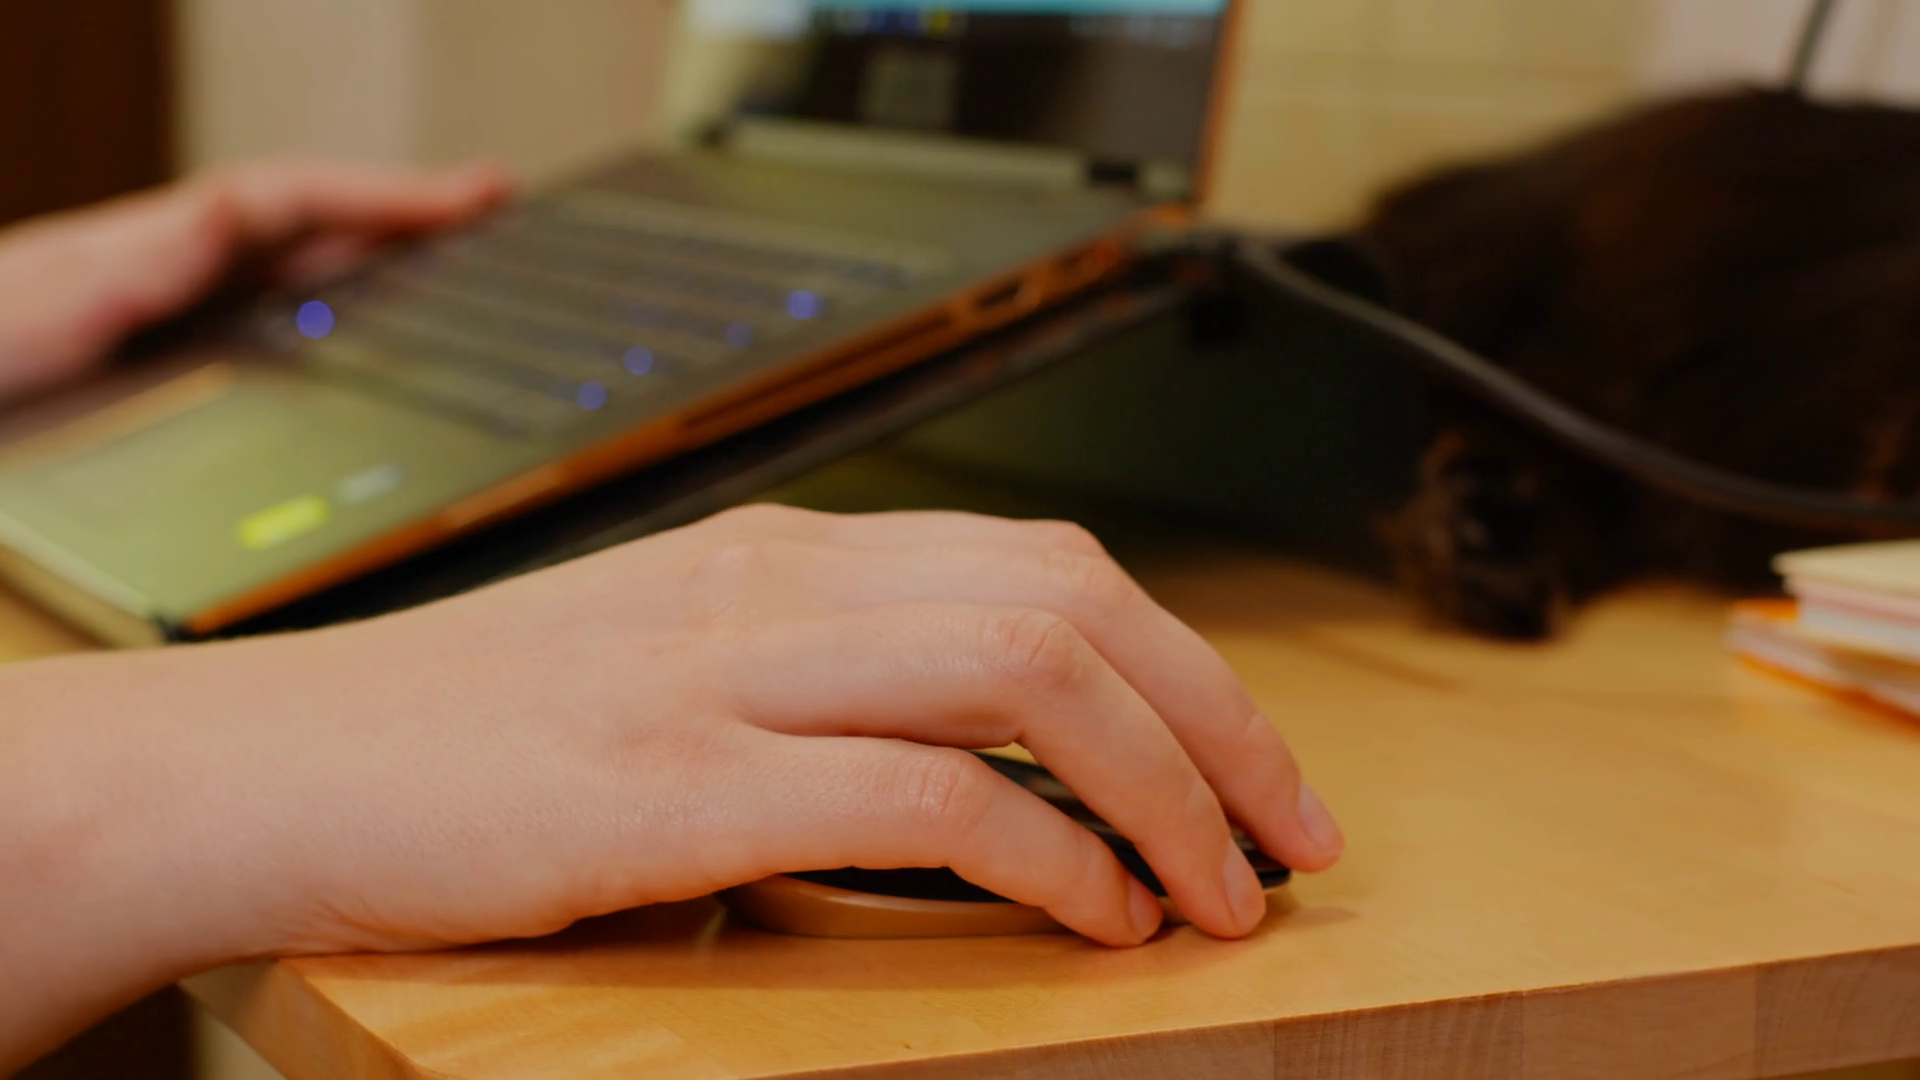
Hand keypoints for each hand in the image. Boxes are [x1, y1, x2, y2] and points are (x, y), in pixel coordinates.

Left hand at [0, 158, 511, 402]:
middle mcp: (161, 269)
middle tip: (495, 209)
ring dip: (369, 253)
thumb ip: (144, 264)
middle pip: (305, 222)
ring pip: (284, 264)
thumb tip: (237, 199)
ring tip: (449, 257)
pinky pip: (257, 313)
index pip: (289, 203)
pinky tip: (343, 340)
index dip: (389, 200)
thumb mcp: (54, 311)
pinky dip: (318, 306)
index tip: (481, 198)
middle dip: (403, 214)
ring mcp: (157, 306)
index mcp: (148, 252)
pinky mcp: (149, 349)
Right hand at [2, 507, 1344, 1064]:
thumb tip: (970, 777)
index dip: (1183, 664)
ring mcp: (727, 668)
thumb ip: (811, 693)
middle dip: (1220, 722)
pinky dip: (1046, 856)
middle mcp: (776, 581)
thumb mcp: (664, 670)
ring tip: (1221, 893)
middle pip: (1076, 601)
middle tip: (1294, 836)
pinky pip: (924, 795)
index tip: (1253, 768)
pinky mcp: (676, 779)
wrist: (269, 769)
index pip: (1045, 564)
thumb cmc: (464, 739)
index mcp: (782, 552)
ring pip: (1030, 674)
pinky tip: (1092, 919)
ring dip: (1165, 788)